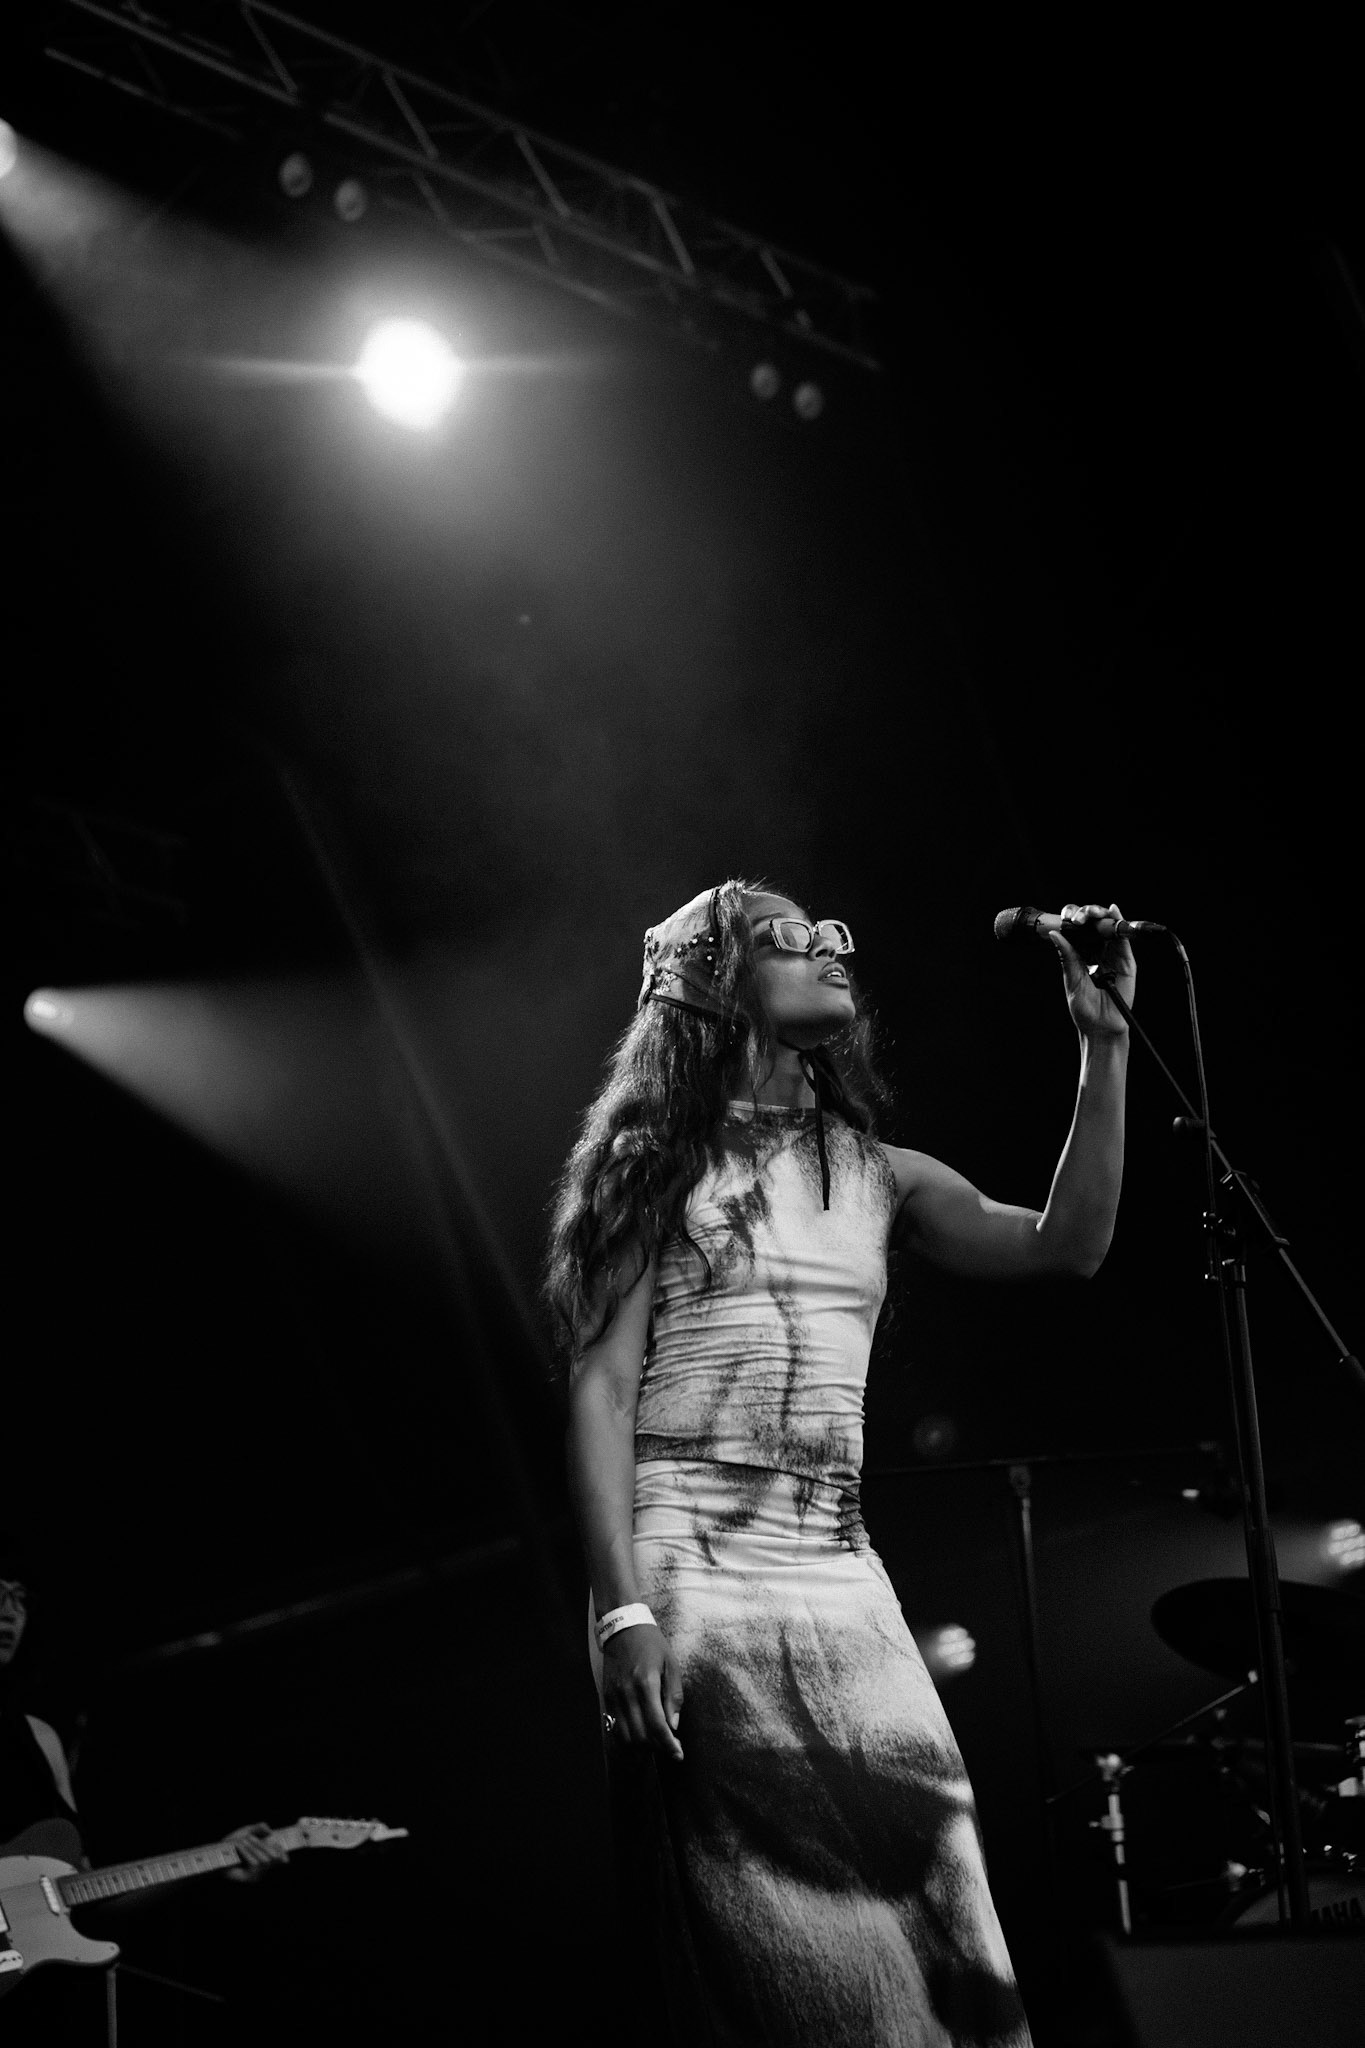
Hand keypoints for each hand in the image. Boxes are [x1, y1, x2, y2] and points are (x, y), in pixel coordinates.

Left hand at [224, 1820, 287, 1882]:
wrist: (217, 1855)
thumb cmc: (231, 1844)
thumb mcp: (246, 1831)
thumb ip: (258, 1828)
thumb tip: (270, 1831)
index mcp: (264, 1857)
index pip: (279, 1857)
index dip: (283, 1854)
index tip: (282, 1848)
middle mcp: (262, 1868)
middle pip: (272, 1857)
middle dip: (262, 1846)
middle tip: (250, 1838)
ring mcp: (257, 1875)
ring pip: (264, 1860)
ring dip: (254, 1848)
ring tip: (243, 1841)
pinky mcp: (249, 1878)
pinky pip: (255, 1864)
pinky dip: (248, 1853)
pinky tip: (240, 1847)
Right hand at [602, 1624, 683, 1761]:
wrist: (623, 1628)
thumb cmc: (652, 1645)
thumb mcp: (671, 1664)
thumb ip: (674, 1696)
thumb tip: (674, 1725)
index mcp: (646, 1683)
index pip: (657, 1725)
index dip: (668, 1745)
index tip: (678, 1755)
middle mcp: (627, 1693)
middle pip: (640, 1736)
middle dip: (657, 1748)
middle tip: (670, 1748)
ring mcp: (614, 1697)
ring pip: (625, 1736)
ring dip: (642, 1747)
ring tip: (656, 1743)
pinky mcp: (606, 1697)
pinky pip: (615, 1728)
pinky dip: (628, 1739)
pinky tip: (640, 1736)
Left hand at [1049, 901, 1134, 1038]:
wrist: (1101, 1027)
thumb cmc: (1085, 1008)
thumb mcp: (1072, 979)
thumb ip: (1067, 957)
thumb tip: (1054, 934)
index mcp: (1081, 954)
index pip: (1077, 929)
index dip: (1071, 918)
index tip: (1063, 918)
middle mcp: (1097, 951)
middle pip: (1093, 923)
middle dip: (1085, 913)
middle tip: (1076, 918)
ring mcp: (1112, 954)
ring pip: (1108, 926)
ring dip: (1099, 914)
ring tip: (1090, 913)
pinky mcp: (1126, 961)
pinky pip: (1123, 939)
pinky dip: (1119, 922)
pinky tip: (1113, 910)